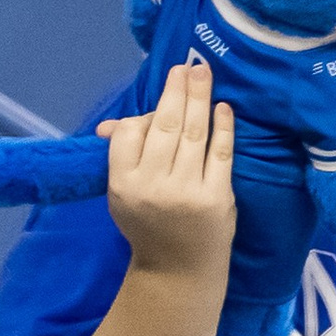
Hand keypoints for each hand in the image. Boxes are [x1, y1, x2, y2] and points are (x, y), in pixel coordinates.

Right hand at [95, 55, 235, 279]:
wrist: (178, 270)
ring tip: (203, 73)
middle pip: (164, 127)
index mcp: (123, 185)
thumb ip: (122, 158)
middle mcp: (152, 185)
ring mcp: (186, 190)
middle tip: (187, 65)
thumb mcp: (122, 195)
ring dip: (199, 99)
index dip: (142, 113)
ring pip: (192, 134)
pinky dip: (222, 128)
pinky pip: (220, 154)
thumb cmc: (147, 227)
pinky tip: (223, 108)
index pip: (128, 135)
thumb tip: (112, 125)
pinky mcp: (217, 196)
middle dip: (176, 91)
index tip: (161, 91)